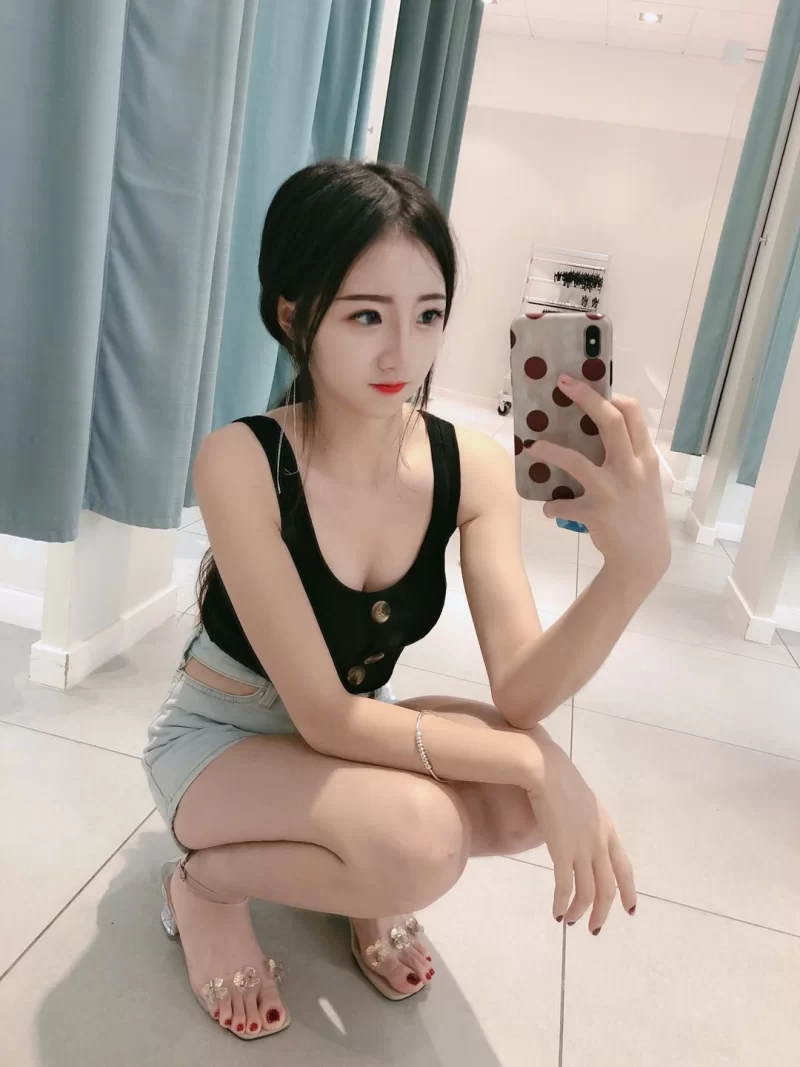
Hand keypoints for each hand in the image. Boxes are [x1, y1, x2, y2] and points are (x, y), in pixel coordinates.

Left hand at [526, 376, 669, 580]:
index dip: (611, 396)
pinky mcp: (595, 512)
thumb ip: (630, 456)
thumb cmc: (642, 513)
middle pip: (609, 421)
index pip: (633, 414)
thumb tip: (601, 430)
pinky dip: (552, 505)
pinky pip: (563, 504)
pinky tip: (548, 508)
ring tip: (532, 446)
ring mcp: (612, 490)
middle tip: (563, 384)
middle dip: (585, 397)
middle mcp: (631, 469)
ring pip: (575, 460)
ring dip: (549, 451)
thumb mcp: (646, 481)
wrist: (644, 557)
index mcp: (645, 458)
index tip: (592, 386)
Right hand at [527, 739, 635, 931]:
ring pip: (589, 891)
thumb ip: (584, 821)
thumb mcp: (582, 801)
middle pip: (608, 886)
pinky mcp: (562, 850)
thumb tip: (574, 832)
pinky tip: (557, 912)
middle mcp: (600, 842)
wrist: (544, 770)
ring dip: (580, 911)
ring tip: (570, 921)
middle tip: (594, 928)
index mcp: (607, 828)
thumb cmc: (558, 777)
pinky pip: (566, 886)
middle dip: (603, 912)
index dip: (629, 891)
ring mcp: (582, 847)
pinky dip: (563, 903)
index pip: (625, 867)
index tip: (630, 911)